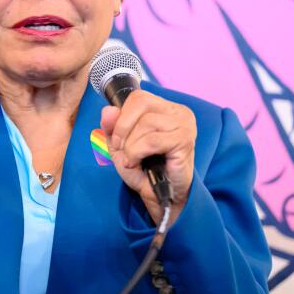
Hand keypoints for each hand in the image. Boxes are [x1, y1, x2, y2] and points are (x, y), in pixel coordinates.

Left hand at [100, 92, 196, 225]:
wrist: (160, 197)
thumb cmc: (144, 169)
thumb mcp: (120, 145)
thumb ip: (111, 126)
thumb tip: (108, 110)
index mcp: (165, 108)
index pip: (138, 96)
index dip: (122, 116)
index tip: (116, 138)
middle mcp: (178, 112)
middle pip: (141, 103)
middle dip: (123, 128)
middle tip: (122, 149)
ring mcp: (184, 125)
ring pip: (146, 122)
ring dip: (130, 144)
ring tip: (132, 159)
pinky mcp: (185, 141)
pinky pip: (152, 140)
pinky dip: (137, 152)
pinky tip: (137, 162)